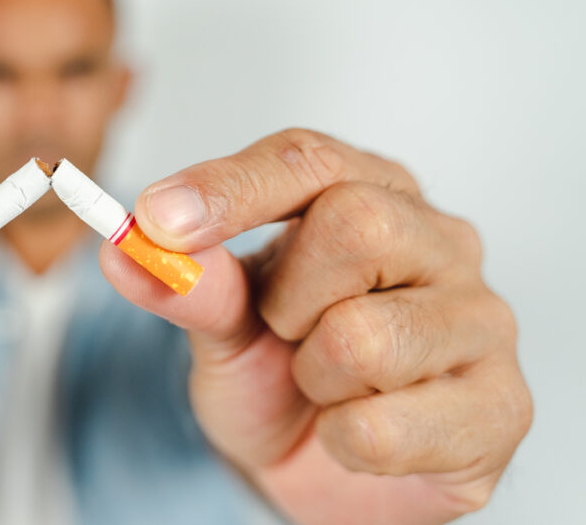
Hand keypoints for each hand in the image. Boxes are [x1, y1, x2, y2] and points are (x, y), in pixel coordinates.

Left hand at [99, 128, 531, 524]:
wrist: (318, 468)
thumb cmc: (277, 376)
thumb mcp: (220, 328)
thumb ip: (189, 287)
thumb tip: (125, 250)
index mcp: (371, 193)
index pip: (306, 158)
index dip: (229, 187)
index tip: (156, 217)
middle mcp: (440, 240)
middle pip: (356, 223)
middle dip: (287, 298)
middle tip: (284, 332)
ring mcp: (481, 320)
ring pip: (366, 336)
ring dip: (313, 378)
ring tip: (325, 386)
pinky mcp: (501, 407)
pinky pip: (386, 427)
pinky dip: (343, 443)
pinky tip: (356, 437)